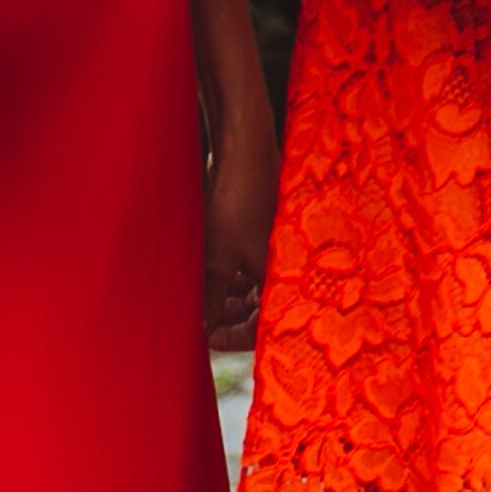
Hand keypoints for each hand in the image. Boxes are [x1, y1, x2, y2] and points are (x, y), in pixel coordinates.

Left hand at [201, 85, 277, 348]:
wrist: (246, 152)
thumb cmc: (236, 204)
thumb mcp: (215, 261)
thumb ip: (211, 301)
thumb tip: (203, 332)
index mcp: (282, 276)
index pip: (265, 325)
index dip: (234, 338)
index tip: (205, 340)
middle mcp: (288, 264)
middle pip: (262, 307)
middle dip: (231, 318)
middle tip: (202, 321)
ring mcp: (278, 246)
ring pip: (256, 287)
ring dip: (230, 297)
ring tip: (202, 296)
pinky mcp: (269, 231)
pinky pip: (254, 265)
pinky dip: (234, 275)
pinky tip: (212, 273)